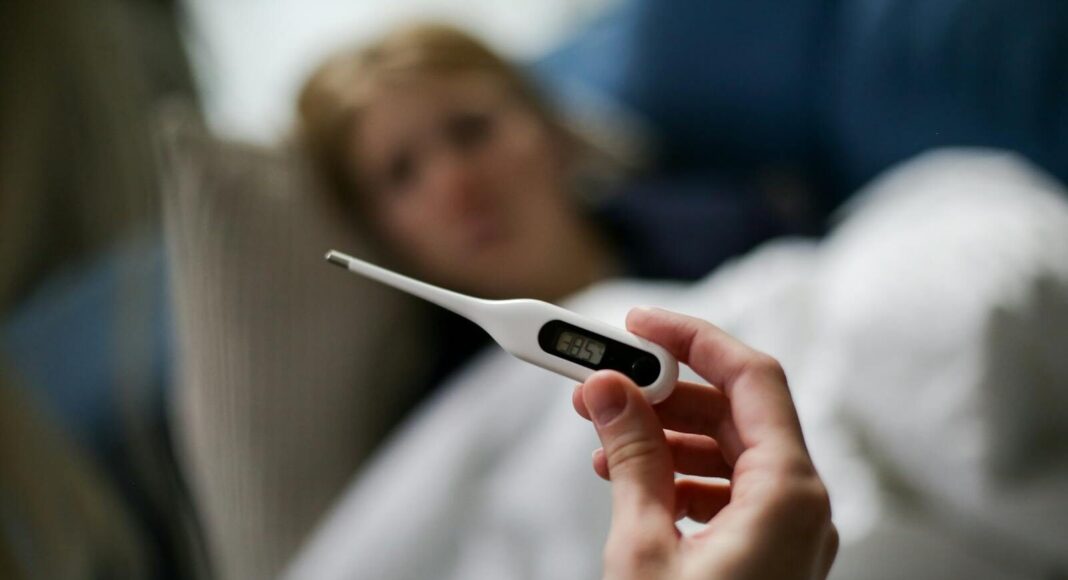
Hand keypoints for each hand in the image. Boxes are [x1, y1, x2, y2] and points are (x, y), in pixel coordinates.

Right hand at [573, 307, 836, 579]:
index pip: (751, 377)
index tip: (639, 325)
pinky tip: (632, 479)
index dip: (692, 340)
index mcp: (789, 496)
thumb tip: (609, 389)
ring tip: (604, 437)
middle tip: (602, 385)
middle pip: (736, 412)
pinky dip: (680, 476)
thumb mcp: (644, 549)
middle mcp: (802, 509)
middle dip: (664, 392)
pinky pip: (730, 491)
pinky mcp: (769, 556)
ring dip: (666, 435)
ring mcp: (789, 534)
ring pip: (730, 452)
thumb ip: (632, 460)